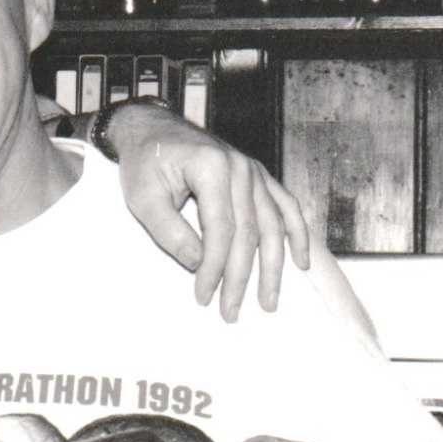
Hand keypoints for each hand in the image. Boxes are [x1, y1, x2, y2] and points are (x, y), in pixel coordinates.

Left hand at [105, 100, 310, 321]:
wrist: (151, 129)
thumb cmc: (144, 163)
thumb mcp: (143, 198)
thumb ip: (169, 231)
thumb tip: (199, 264)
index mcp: (212, 168)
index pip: (221, 230)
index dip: (214, 267)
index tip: (204, 296)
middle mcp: (240, 167)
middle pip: (249, 232)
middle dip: (241, 277)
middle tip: (231, 312)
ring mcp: (253, 170)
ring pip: (272, 225)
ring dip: (273, 267)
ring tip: (268, 301)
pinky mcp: (257, 176)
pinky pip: (285, 206)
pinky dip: (296, 234)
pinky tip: (299, 262)